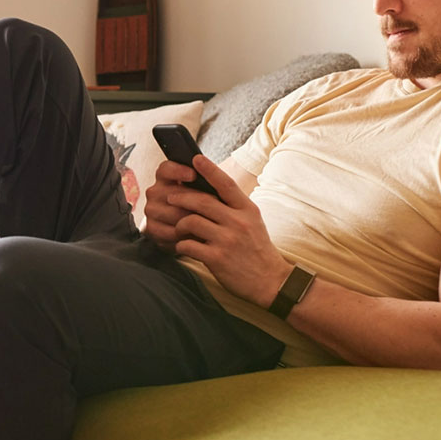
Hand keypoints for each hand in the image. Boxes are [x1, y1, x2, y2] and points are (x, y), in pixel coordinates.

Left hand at [142, 155, 290, 308]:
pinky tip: (182, 247)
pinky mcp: (217, 258)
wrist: (271, 281)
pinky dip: (181, 245)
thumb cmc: (257, 249)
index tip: (195, 158)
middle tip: (170, 196)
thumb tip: (209, 191)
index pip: (226, 184)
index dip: (209, 169)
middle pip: (202, 201)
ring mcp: (227, 240)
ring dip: (179, 224)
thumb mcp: (253, 222)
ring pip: (191, 221)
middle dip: (181, 197)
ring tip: (178, 228)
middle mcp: (238, 222)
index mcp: (247, 210)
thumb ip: (234, 207)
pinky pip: (188, 245)